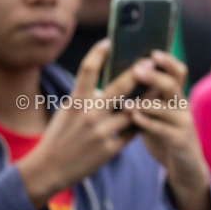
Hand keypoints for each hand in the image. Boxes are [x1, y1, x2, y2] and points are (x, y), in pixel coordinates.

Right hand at [18, 40, 135, 209]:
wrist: (49, 168)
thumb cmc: (59, 135)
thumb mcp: (68, 111)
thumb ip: (85, 97)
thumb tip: (104, 84)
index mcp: (76, 102)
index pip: (87, 70)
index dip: (98, 53)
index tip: (109, 41)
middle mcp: (89, 114)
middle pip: (119, 87)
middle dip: (138, 72)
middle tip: (151, 60)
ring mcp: (101, 132)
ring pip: (133, 111)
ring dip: (148, 99)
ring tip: (161, 89)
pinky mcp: (110, 149)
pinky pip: (133, 133)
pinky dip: (141, 124)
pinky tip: (151, 118)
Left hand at [129, 50, 210, 209]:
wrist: (183, 165)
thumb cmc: (163, 135)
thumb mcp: (156, 113)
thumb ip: (144, 97)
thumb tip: (118, 76)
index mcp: (175, 96)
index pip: (178, 71)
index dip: (167, 61)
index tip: (152, 52)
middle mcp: (182, 106)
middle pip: (172, 85)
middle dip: (154, 77)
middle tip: (137, 70)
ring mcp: (183, 123)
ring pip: (167, 107)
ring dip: (146, 103)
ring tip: (126, 102)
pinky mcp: (179, 140)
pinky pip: (163, 129)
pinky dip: (148, 123)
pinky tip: (133, 119)